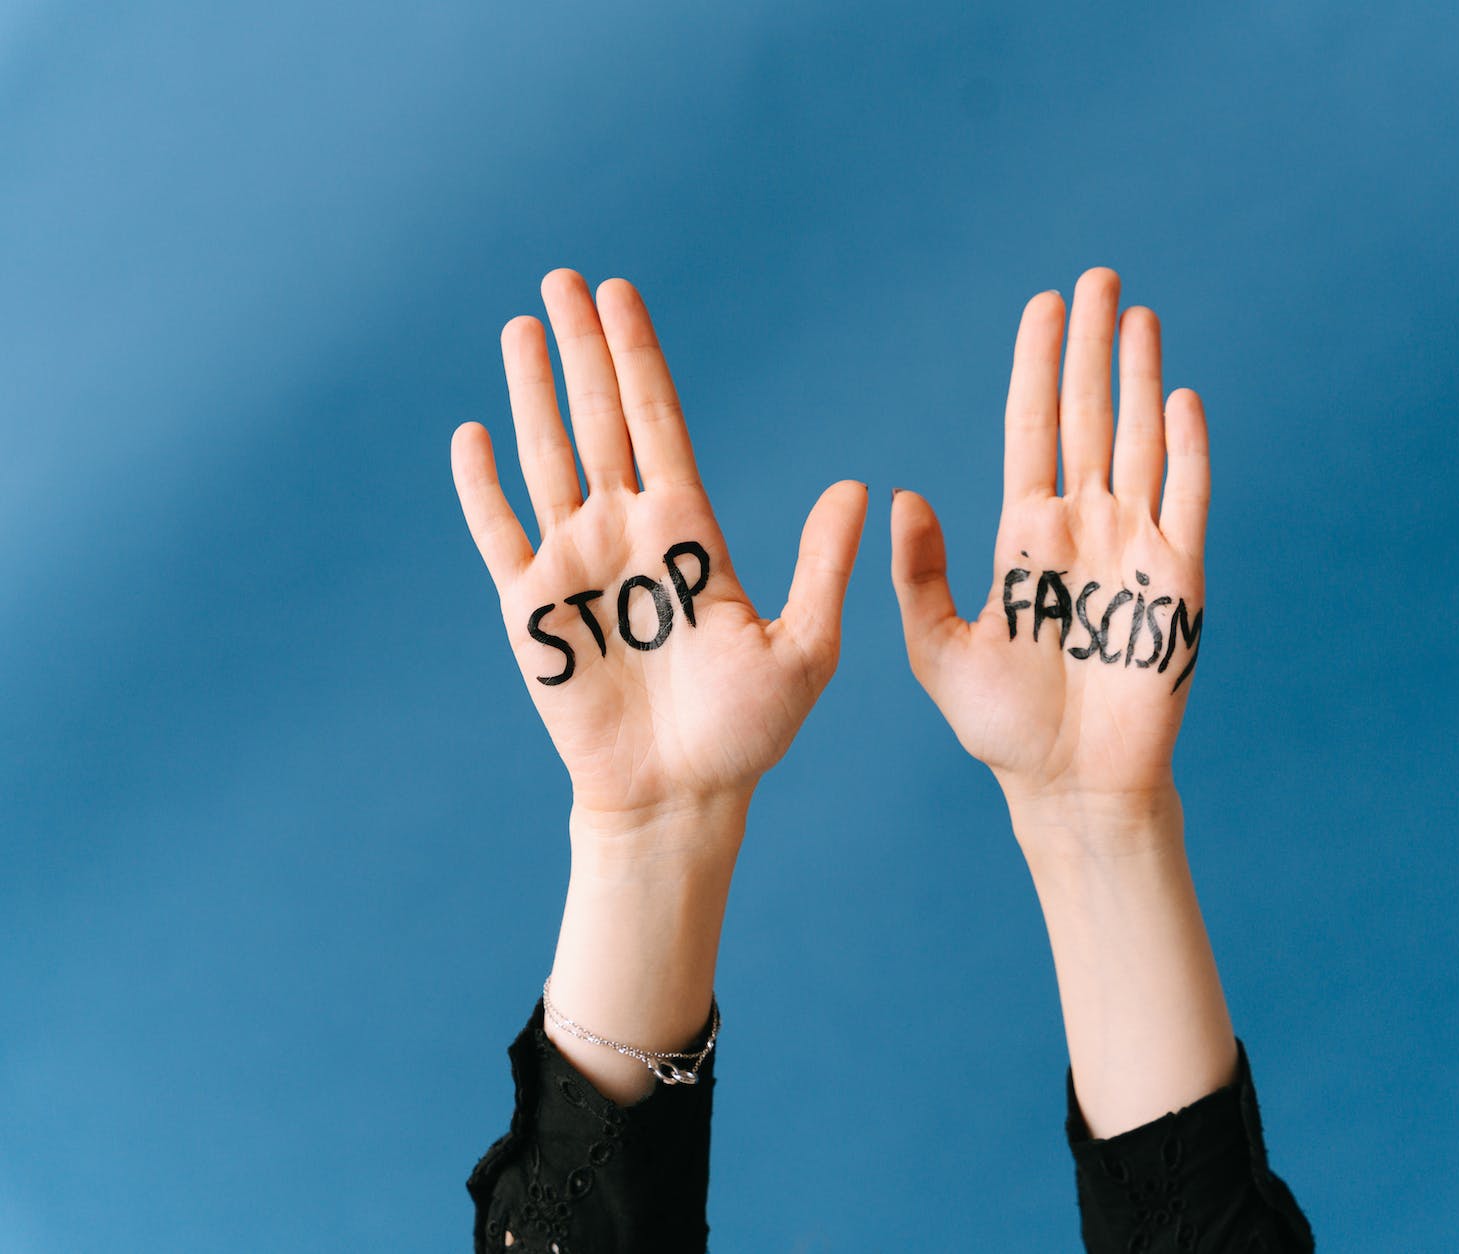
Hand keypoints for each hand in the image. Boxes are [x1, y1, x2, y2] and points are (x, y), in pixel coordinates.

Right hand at [452, 269, 867, 840]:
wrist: (680, 797)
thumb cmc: (747, 734)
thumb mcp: (805, 647)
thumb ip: (824, 565)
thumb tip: (861, 486)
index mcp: (689, 531)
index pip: (659, 423)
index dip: (639, 359)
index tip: (621, 296)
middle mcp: (628, 533)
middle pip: (599, 420)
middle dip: (583, 348)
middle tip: (563, 278)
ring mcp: (575, 566)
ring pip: (546, 458)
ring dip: (533, 393)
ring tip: (521, 328)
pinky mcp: (530, 611)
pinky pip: (498, 535)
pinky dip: (481, 487)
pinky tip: (471, 433)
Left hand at [890, 267, 1208, 827]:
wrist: (1071, 784)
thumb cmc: (1005, 727)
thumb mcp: (939, 649)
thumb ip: (919, 575)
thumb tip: (901, 493)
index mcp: (1026, 536)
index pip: (1033, 428)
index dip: (1038, 365)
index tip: (1044, 305)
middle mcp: (1084, 528)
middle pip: (1088, 416)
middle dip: (1093, 346)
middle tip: (1099, 276)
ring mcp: (1135, 548)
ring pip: (1140, 441)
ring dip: (1141, 378)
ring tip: (1140, 315)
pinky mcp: (1178, 582)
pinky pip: (1187, 501)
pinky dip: (1187, 450)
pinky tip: (1181, 399)